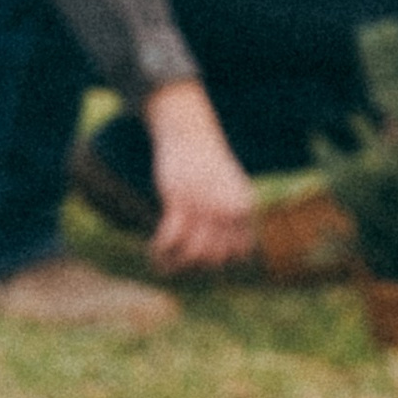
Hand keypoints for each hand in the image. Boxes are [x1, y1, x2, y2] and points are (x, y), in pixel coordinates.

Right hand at [143, 80, 258, 273]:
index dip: (223, 262)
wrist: (190, 131)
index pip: (239, 253)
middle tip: (180, 263)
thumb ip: (233, 215)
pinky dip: (161, 251)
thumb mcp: (231, 187)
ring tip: (163, 264)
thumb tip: (229, 249)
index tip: (205, 260)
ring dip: (175, 265)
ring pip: (193, 254)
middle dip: (196, 267)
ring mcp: (204, 206)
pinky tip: (154, 251)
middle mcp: (227, 210)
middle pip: (214, 258)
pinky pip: (171, 239)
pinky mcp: (179, 199)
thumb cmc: (208, 162)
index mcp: (243, 208)